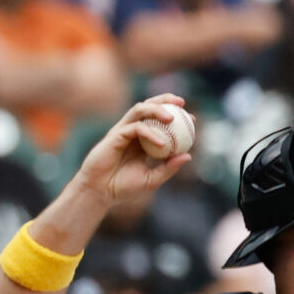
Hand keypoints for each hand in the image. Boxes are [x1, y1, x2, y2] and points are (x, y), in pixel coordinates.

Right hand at [71, 96, 192, 206]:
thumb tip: (189, 156)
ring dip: (156, 109)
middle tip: (182, 103)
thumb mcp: (152, 179)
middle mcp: (132, 132)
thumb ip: (168, 168)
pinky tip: (162, 143)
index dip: (176, 116)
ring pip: (139, 110)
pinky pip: (135, 128)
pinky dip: (149, 133)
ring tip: (172, 117)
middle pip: (148, 107)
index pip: (159, 121)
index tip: (192, 119)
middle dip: (165, 101)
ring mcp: (122, 132)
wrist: (100, 193)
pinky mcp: (114, 136)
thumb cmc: (123, 188)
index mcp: (142, 141)